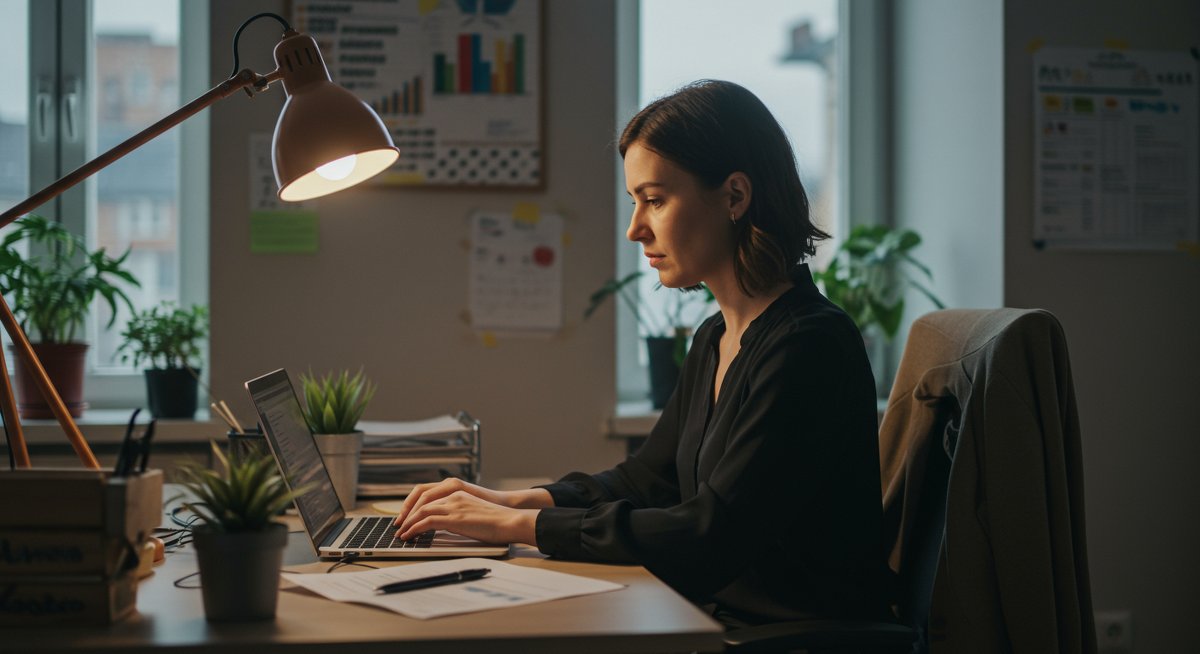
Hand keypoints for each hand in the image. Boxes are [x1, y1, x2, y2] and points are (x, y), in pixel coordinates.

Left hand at [395, 490, 538, 544]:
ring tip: (401, 534)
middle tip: (398, 526)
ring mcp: (454, 505)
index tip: (406, 516)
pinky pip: (427, 521)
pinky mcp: (454, 518)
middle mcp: (453, 495)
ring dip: (408, 523)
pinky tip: (410, 536)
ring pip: (421, 511)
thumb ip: (460, 513)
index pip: (427, 493)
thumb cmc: (498, 521)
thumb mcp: (474, 511)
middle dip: (406, 513)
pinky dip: (414, 529)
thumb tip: (447, 524)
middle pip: (421, 500)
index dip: (413, 504)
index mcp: (458, 492)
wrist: (510, 521)